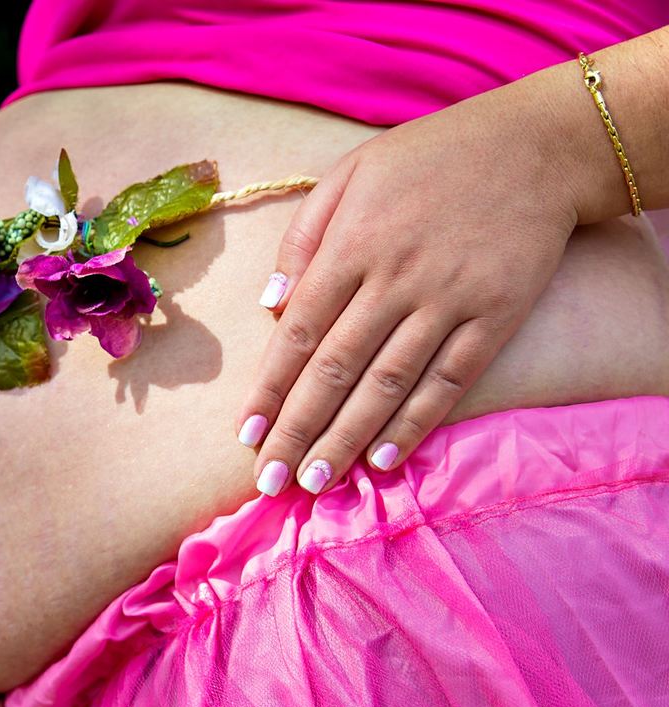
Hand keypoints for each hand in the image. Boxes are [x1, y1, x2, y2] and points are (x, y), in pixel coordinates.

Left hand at [237, 81, 579, 494]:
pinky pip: (448, 381)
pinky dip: (415, 423)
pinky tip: (384, 459)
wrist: (537, 146)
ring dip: (347, 439)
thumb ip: (303, 238)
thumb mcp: (350, 174)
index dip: (271, 389)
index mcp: (352, 244)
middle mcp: (396, 278)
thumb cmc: (428, 160)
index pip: (299, 333)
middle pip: (336, 369)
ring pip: (387, 384)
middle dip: (298, 430)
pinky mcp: (496, 317)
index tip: (247, 435)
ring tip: (316, 483)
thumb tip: (269, 306)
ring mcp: (449, 300)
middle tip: (272, 482)